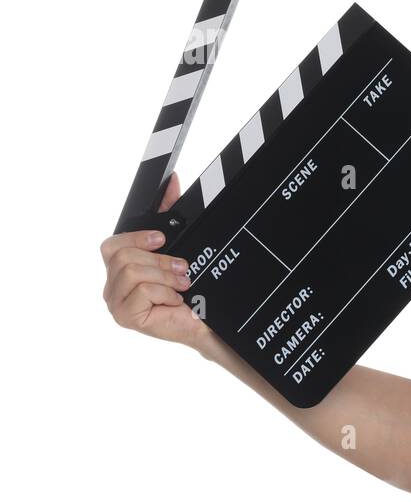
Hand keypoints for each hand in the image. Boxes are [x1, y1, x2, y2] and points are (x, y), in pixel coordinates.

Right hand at [100, 172, 213, 351]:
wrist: (207, 320)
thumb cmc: (192, 290)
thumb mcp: (180, 247)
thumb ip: (170, 214)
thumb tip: (172, 180)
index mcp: (121, 269)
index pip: (112, 245)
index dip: (135, 236)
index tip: (162, 238)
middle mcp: (113, 286)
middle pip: (122, 255)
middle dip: (159, 259)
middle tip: (181, 268)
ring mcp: (116, 302)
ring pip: (133, 271)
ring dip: (165, 276)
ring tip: (181, 286)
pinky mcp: (124, 316)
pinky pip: (142, 290)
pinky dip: (165, 293)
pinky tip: (173, 302)